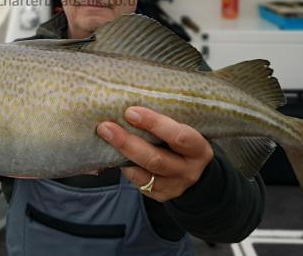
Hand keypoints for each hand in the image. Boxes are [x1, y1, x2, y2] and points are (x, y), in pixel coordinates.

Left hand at [96, 106, 213, 202]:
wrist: (194, 171)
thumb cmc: (182, 142)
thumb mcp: (183, 129)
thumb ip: (165, 122)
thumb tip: (130, 107)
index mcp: (198, 149)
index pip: (179, 136)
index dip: (154, 124)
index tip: (130, 112)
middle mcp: (189, 170)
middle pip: (156, 159)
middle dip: (128, 142)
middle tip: (106, 127)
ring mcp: (174, 186)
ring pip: (143, 173)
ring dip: (121, 154)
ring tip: (104, 137)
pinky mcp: (160, 195)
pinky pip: (138, 181)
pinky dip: (124, 167)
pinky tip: (112, 153)